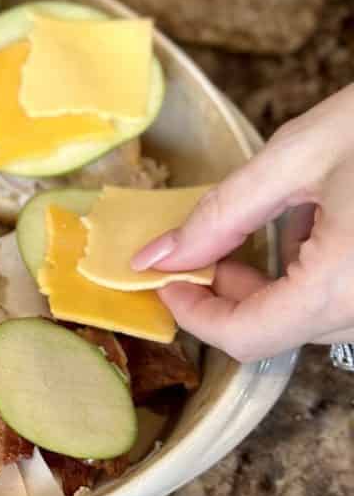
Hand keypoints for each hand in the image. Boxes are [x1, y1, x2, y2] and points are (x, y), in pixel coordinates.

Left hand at [132, 84, 353, 361]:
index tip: (165, 279)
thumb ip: (222, 214)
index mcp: (345, 284)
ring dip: (270, 289)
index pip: (247, 338)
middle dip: (227, 294)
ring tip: (256, 230)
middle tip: (201, 245)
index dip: (194, 314)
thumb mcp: (296, 157)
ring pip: (314, 319)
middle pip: (280, 331)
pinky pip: (347, 301)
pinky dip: (312, 280)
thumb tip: (159, 255)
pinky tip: (310, 230)